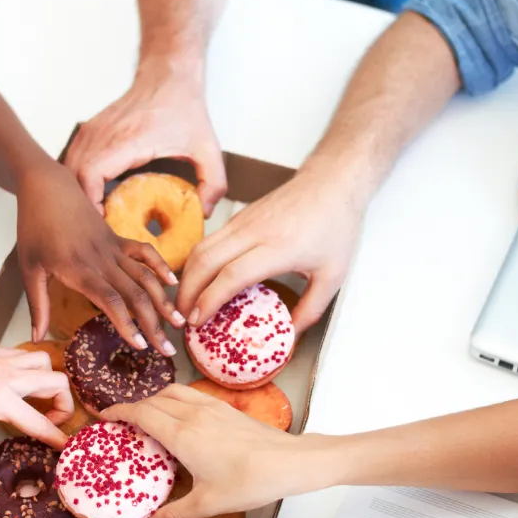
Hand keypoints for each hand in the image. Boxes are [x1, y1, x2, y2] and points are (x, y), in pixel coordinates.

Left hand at [0, 341, 72, 501]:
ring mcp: (1, 360)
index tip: (67, 448)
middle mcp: (7, 377)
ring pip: (44, 362)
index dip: (57, 437)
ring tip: (37, 400)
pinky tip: (16, 383)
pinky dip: (31, 368)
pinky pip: (24, 355)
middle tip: (49, 421)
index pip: (40, 422)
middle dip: (64, 404)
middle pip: (57, 383)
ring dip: (49, 380)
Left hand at [16, 161, 183, 353]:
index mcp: (78, 269)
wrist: (46, 186)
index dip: (128, 324)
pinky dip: (161, 266)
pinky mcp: (118, 238)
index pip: (110, 301)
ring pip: (145, 276)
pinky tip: (174, 284)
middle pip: (135, 294)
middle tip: (167, 350)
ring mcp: (113, 247)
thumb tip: (38, 337)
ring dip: (164, 301)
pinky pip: (145, 252)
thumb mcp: (28, 268)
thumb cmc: (33, 228)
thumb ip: (37, 305)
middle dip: (154, 324)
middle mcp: (102, 259)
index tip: (140, 347)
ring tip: (179, 323)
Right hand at [63, 72, 226, 215]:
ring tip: (96, 217)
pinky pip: (73, 160)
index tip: (104, 226)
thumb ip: (213, 182)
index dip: (90, 205)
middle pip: (73, 177)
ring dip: (77, 194)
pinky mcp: (90, 130)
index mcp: (128, 140)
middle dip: (82, 206)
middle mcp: (103, 134)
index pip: (90, 176)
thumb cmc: (185, 109)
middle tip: (99, 230)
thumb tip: (204, 213)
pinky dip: (77, 180)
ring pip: (69, 169)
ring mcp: (92, 131)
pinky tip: (94, 197)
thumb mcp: (208, 148)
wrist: (169, 75)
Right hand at [101, 384, 318, 517]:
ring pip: (174, 391)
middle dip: (134, 407)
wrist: (288, 462)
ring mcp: (212, 407)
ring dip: (156, 399)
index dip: (119, 412)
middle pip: (154, 400)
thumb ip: (173, 515)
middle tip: (123, 422)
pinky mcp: (227, 408)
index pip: (142, 413)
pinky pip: (193, 395)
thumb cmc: (248, 481)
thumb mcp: (207, 503)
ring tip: (150, 416)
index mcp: (182, 433)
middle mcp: (193, 414)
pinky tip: (183, 417)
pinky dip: (177, 399)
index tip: (104, 416)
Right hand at [177, 170, 358, 332]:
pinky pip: (209, 240)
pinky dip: (196, 262)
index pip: (232, 275)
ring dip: (186, 276)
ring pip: (201, 248)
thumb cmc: (335, 226)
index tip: (197, 322)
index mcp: (279, 248)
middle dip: (187, 292)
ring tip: (184, 302)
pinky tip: (198, 280)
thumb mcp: (333, 275)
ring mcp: (243, 221)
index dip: (210, 300)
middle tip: (181, 318)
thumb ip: (311, 309)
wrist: (332, 182)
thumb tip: (290, 336)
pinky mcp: (239, 217)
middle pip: (206, 261)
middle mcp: (255, 232)